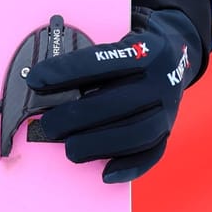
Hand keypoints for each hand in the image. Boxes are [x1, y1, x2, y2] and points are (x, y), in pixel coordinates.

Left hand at [24, 5, 198, 183]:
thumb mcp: (117, 38)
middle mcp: (160, 79)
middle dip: (76, 117)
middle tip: (48, 126)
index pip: (101, 61)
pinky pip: (152, 153)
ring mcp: (168, 108)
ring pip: (136, 133)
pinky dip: (129, 166)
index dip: (65, 71)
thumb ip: (90, 56)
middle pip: (117, 103)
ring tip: (70, 150)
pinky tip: (105, 173)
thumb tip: (46, 78)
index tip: (35, 81)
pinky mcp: (169, 130)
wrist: (176, 55)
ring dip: (98, 145)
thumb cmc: (132, 50)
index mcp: (144, 50)